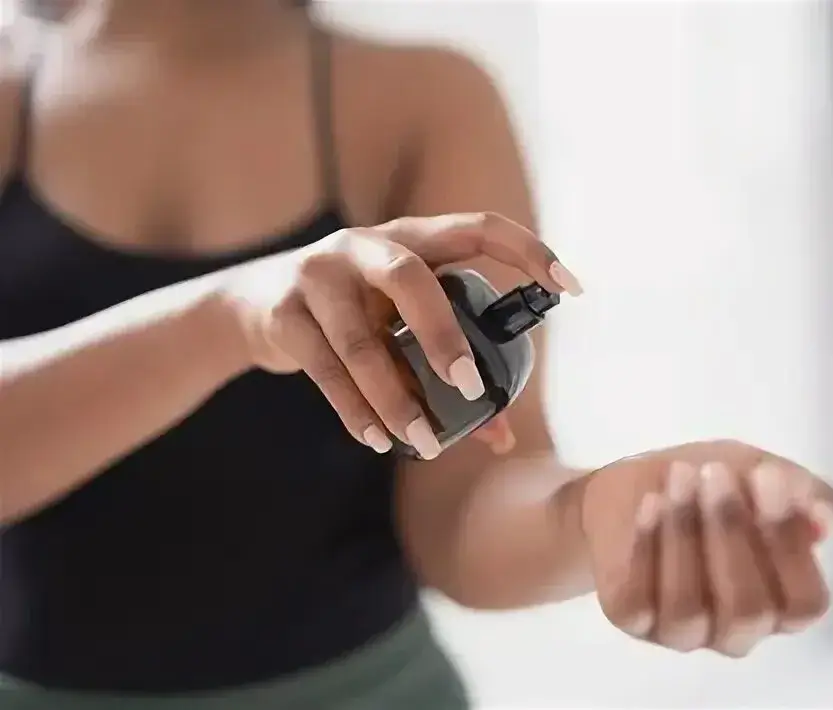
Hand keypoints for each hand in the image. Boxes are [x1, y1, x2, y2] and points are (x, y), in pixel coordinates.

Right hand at [223, 212, 579, 458]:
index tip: (572, 288)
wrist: (254, 305)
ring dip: (396, 399)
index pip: (478, 229)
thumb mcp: (397, 325)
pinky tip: (379, 440)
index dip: (527, 251)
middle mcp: (363, 247)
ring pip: (361, 343)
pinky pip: (325, 370)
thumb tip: (499, 437)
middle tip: (472, 390)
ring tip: (424, 444)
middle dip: (444, 338)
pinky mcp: (283, 316)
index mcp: (410, 239)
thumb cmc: (353, 314)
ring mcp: (317, 276)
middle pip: (411, 280)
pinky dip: (355, 411)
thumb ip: (442, 369)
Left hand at [580, 440, 832, 656]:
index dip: (788, 542)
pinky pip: (638, 601)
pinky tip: (652, 503)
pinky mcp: (633, 618)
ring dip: (685, 535)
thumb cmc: (709, 485)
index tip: (767, 476)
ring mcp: (682, 630)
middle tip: (715, 472)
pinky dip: (646, 549)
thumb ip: (806, 495)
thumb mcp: (763, 473)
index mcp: (782, 605)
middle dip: (732, 534)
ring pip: (689, 607)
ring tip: (680, 478)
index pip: (804, 602)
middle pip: (747, 609)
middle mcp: (737, 629)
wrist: (631, 487)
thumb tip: (823, 518)